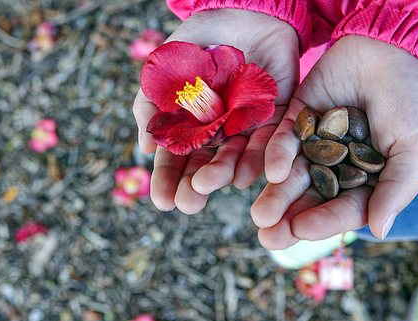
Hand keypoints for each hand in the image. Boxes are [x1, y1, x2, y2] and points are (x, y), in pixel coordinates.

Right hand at [133, 8, 299, 212]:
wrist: (240, 12)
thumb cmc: (195, 43)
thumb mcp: (164, 71)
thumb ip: (150, 106)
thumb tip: (145, 148)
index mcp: (187, 125)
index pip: (175, 159)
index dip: (168, 180)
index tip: (162, 201)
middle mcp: (215, 132)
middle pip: (204, 165)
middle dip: (195, 186)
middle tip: (187, 203)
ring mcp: (242, 126)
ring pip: (234, 157)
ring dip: (222, 173)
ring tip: (210, 184)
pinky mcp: (272, 116)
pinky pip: (266, 142)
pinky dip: (257, 158)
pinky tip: (243, 174)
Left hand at [253, 35, 417, 248]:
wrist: (398, 49)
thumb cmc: (416, 100)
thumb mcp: (412, 148)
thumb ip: (394, 189)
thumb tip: (378, 231)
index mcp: (366, 177)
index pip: (343, 206)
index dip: (323, 221)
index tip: (301, 231)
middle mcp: (337, 163)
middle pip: (311, 195)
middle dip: (289, 215)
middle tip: (267, 236)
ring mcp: (316, 140)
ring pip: (292, 172)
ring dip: (275, 193)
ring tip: (259, 214)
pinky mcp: (299, 116)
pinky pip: (285, 137)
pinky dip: (277, 153)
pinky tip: (272, 171)